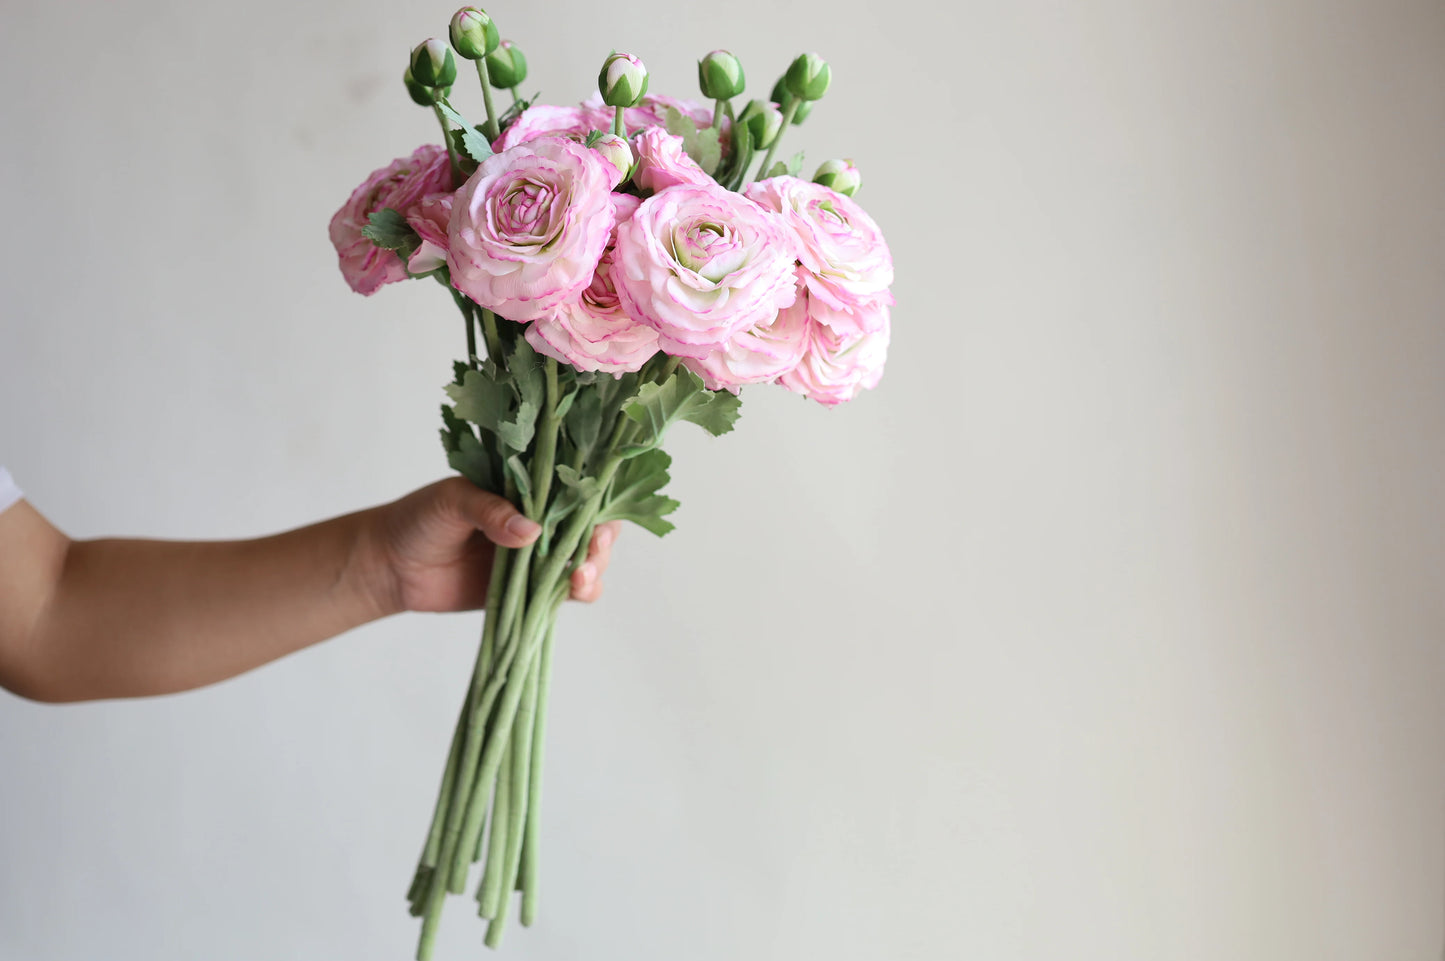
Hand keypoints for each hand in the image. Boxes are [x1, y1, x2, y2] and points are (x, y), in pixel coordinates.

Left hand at [362, 478, 619, 615]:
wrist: (391, 565)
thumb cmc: (420, 518)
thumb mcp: (452, 500)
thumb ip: (489, 511)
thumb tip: (531, 532)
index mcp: (527, 488)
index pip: (576, 488)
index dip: (596, 499)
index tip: (599, 513)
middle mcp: (540, 521)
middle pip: (591, 527)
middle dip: (601, 539)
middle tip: (592, 548)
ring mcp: (537, 557)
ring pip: (585, 561)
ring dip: (594, 568)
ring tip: (579, 575)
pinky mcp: (529, 590)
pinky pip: (564, 593)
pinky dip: (579, 593)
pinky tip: (574, 590)